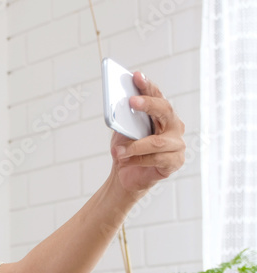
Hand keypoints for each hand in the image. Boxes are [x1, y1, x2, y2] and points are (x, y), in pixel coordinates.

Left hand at [109, 72, 185, 193]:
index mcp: (162, 115)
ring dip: (133, 146)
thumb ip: (124, 118)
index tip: (136, 76)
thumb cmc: (126, 149)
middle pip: (165, 110)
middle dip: (148, 104)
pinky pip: (156, 159)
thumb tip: (119, 105)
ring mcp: (177, 144)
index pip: (156, 96)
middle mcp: (173, 126)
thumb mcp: (122, 131)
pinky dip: (137, 160)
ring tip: (116, 150)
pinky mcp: (175, 162)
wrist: (125, 175)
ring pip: (156, 142)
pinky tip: (125, 160)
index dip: (147, 86)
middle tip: (130, 101)